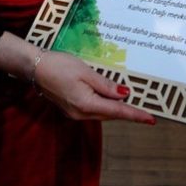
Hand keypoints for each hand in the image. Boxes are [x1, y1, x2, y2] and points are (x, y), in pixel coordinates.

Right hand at [34, 50, 155, 124]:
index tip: (151, 119)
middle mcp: (81, 113)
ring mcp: (75, 112)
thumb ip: (106, 85)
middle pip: (111, 115)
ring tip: (134, 106)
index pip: (117, 112)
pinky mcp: (71, 108)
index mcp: (87, 104)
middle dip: (128, 113)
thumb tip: (124, 95)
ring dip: (117, 110)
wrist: (34, 68)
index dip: (135, 115)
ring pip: (102, 113)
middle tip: (146, 112)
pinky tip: (112, 100)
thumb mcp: (86, 72)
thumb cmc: (59, 66)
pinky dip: (106, 106)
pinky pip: (94, 110)